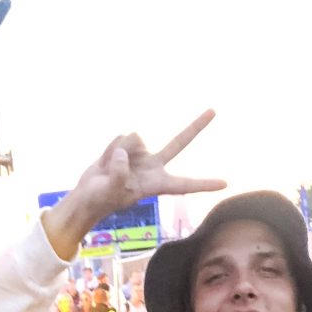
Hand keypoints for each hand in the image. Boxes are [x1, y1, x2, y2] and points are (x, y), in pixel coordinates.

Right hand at [78, 110, 225, 217]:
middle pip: (178, 143)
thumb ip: (118, 174)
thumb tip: (122, 154)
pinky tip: (105, 162)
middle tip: (214, 110)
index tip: (224, 184)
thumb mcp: (110, 192)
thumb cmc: (100, 201)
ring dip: (116, 151)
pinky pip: (120, 138)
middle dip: (195, 126)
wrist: (87, 195)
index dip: (203, 183)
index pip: (184, 184)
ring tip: (108, 169)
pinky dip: (108, 149)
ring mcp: (141, 155)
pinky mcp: (127, 147)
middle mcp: (152, 167)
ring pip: (133, 138)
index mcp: (155, 185)